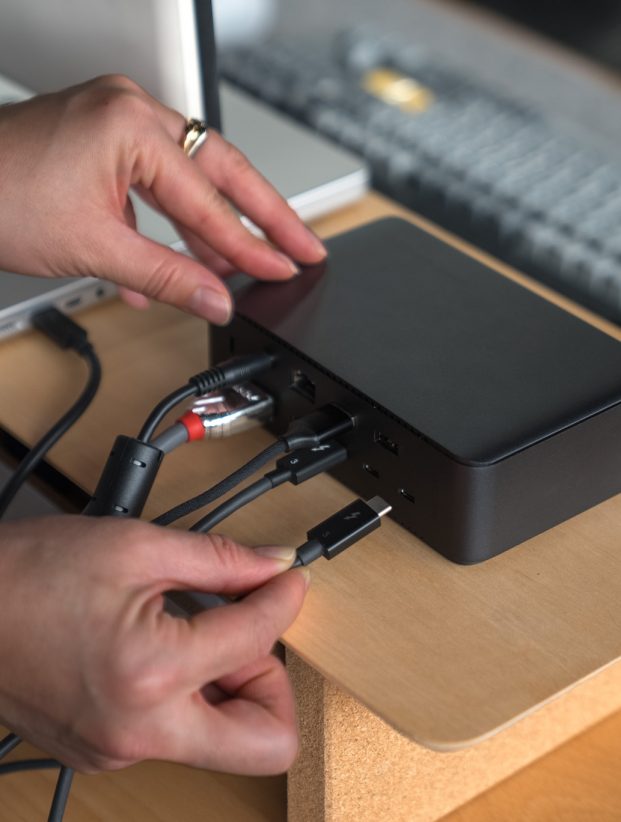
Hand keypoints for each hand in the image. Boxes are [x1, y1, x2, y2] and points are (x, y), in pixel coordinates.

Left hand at [0, 75, 326, 323]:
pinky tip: (175, 261)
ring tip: (246, 262)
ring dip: (211, 225)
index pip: (210, 200)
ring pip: (187, 176)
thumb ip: (166, 277)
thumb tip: (216, 299)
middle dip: (264, 215)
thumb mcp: (95, 248)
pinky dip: (166, 221)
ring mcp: (114, 119)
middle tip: (304, 244)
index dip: (251, 244)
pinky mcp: (102, 138)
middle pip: (220, 169)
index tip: (285, 266)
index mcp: (131, 126)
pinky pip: (152, 181)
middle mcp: (130, 110)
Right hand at [0, 515, 308, 773]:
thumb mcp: (137, 546)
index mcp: (154, 674)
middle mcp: (142, 733)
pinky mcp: (107, 752)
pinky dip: (192, 690)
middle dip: (275, 681)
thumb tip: (274, 564)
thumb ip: (221, 559)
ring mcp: (122, 752)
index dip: (285, 598)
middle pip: (268, 742)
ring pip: (224, 738)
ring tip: (201, 625)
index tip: (287, 577)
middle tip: (250, 628)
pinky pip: (180, 731)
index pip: (260, 641)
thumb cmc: (28, 575)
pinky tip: (169, 643)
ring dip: (232, 682)